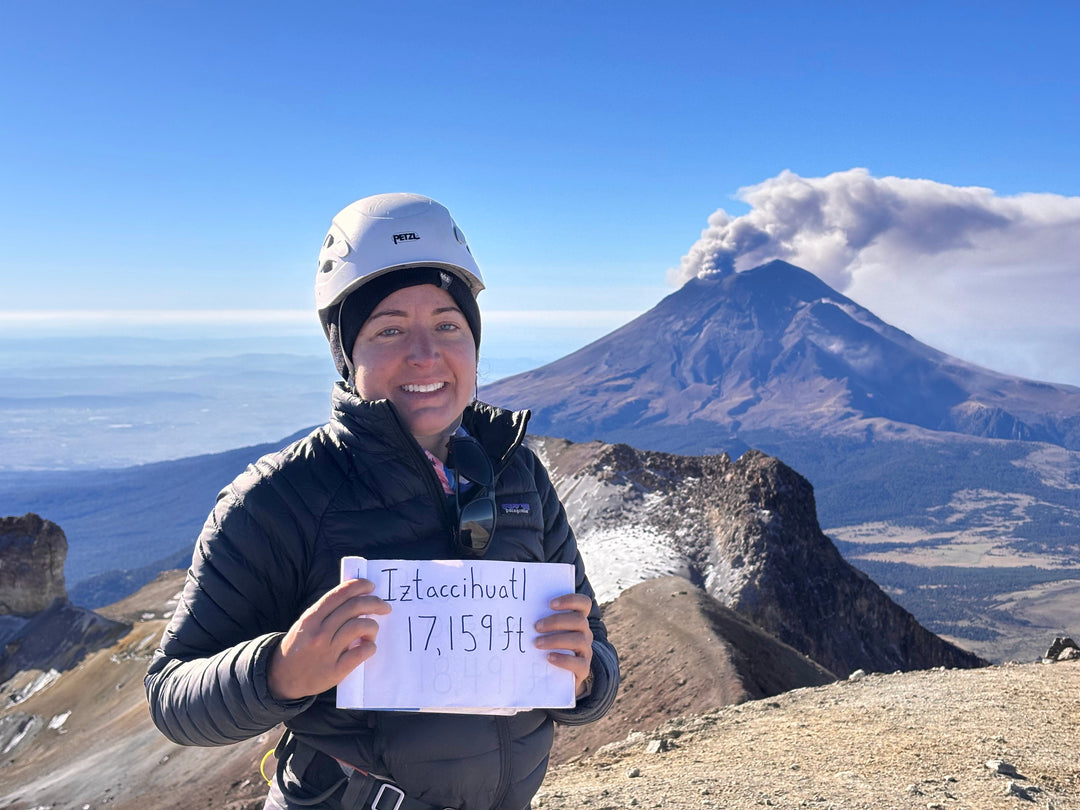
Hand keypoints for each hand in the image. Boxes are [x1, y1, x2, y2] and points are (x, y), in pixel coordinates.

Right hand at [267, 578, 390, 700]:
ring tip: (371, 632)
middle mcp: (319, 632)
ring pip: (360, 627)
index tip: (371, 586)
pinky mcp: (335, 670)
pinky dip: (370, 647)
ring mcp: (327, 652)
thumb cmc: (299, 646)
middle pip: (354, 608)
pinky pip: (361, 652)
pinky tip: (368, 647)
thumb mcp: (306, 623)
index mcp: (311, 617)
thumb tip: (355, 596)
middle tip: (385, 607)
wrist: (282, 678)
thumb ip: (326, 611)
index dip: (358, 586)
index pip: (339, 594)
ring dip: (372, 626)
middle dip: (375, 603)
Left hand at [534, 593, 593, 696]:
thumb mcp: (546, 631)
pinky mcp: (583, 668)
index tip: (550, 604)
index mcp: (577, 619)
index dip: (570, 600)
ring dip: (556, 640)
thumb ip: (539, 620)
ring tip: (537, 644)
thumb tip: (513, 609)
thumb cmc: (547, 646)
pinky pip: (580, 663)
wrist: (557, 676)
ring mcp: (586, 650)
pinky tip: (549, 658)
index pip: (583, 603)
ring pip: (579, 640)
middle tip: (536, 627)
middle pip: (579, 620)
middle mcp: (585, 633)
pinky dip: (564, 660)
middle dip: (556, 621)